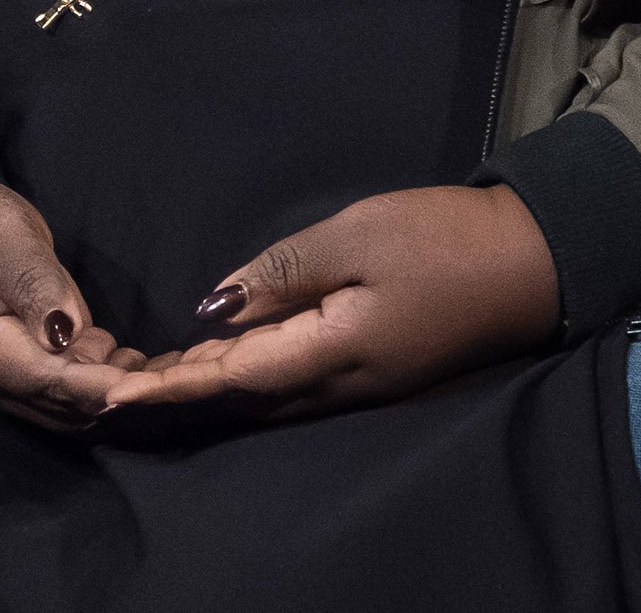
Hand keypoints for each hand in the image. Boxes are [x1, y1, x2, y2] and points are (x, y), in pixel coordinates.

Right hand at [0, 156, 141, 431]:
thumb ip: (34, 284)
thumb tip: (68, 335)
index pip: (52, 383)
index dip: (104, 388)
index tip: (155, 384)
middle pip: (65, 408)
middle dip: (122, 398)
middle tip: (179, 374)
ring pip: (66, 408)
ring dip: (114, 394)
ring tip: (166, 366)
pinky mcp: (10, 370)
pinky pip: (60, 392)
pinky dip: (98, 383)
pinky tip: (128, 360)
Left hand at [99, 185, 558, 423]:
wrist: (531, 260)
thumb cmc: (443, 239)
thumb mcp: (354, 238)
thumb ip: (282, 275)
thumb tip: (215, 307)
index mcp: (332, 356)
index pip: (230, 378)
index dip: (168, 387)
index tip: (110, 395)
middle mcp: (340, 386)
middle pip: (241, 401)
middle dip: (175, 398)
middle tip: (108, 391)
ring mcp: (360, 384)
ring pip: (265, 398)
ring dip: (206, 391)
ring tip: (146, 383)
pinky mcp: (373, 370)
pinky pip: (292, 386)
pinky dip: (244, 379)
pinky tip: (219, 363)